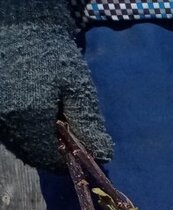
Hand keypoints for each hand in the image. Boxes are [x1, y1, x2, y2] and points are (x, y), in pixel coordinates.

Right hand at [0, 0, 112, 169]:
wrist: (21, 24)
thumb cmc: (53, 54)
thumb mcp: (78, 89)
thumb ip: (88, 125)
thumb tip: (103, 155)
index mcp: (26, 118)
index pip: (45, 158)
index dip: (65, 163)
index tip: (81, 157)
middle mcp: (5, 119)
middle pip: (30, 152)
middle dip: (52, 153)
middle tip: (72, 143)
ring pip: (18, 141)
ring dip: (38, 142)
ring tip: (58, 126)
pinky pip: (9, 127)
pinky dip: (25, 129)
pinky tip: (41, 115)